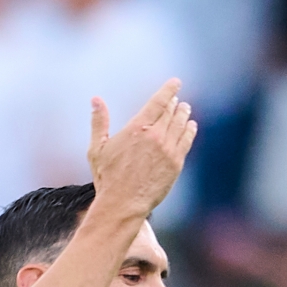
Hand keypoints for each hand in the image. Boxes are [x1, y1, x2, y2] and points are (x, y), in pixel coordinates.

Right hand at [88, 79, 197, 217]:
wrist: (123, 204)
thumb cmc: (108, 178)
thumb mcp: (97, 148)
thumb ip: (99, 122)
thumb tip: (96, 100)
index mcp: (137, 128)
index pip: (158, 102)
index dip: (169, 90)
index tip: (176, 82)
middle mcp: (156, 135)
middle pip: (171, 112)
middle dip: (174, 103)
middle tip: (177, 100)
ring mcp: (168, 150)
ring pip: (180, 124)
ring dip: (184, 114)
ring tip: (185, 109)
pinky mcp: (176, 164)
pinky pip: (186, 141)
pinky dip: (189, 131)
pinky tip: (191, 126)